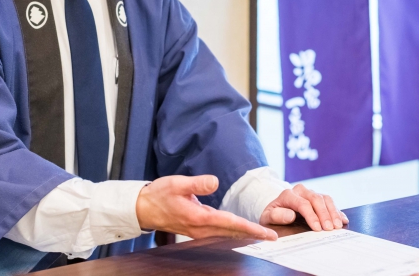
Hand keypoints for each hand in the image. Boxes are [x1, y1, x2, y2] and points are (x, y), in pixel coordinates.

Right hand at [136, 175, 277, 240]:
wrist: (143, 208)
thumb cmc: (159, 194)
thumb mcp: (177, 183)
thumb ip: (197, 183)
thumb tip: (215, 181)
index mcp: (198, 218)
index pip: (230, 223)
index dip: (250, 228)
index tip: (266, 233)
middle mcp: (201, 228)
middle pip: (233, 233)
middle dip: (254, 235)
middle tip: (274, 236)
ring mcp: (199, 232)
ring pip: (227, 235)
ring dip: (245, 235)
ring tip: (263, 235)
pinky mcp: (197, 230)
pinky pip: (220, 233)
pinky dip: (234, 232)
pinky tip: (242, 230)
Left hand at [259, 183, 348, 230]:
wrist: (276, 209)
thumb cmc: (272, 215)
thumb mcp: (268, 217)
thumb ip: (276, 215)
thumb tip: (290, 215)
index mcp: (288, 194)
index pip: (302, 203)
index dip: (311, 216)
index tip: (318, 228)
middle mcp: (301, 191)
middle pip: (316, 199)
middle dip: (324, 214)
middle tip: (330, 228)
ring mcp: (311, 193)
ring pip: (325, 198)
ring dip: (333, 212)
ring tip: (338, 226)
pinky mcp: (318, 198)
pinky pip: (330, 201)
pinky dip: (337, 211)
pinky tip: (342, 219)